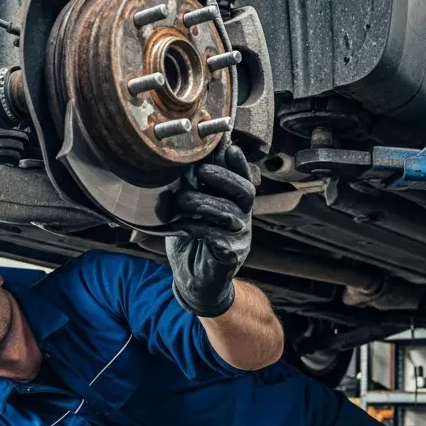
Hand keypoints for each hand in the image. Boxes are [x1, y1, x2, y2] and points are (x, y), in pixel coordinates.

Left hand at [166, 143, 254, 317]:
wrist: (193, 281)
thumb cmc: (190, 241)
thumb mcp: (187, 209)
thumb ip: (190, 187)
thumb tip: (180, 158)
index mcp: (233, 203)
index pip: (241, 177)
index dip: (236, 161)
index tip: (226, 143)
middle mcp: (241, 218)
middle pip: (245, 191)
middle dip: (223, 177)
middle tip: (200, 170)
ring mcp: (239, 237)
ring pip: (231, 213)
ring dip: (204, 203)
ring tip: (182, 199)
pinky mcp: (230, 256)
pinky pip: (219, 238)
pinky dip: (198, 228)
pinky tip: (182, 225)